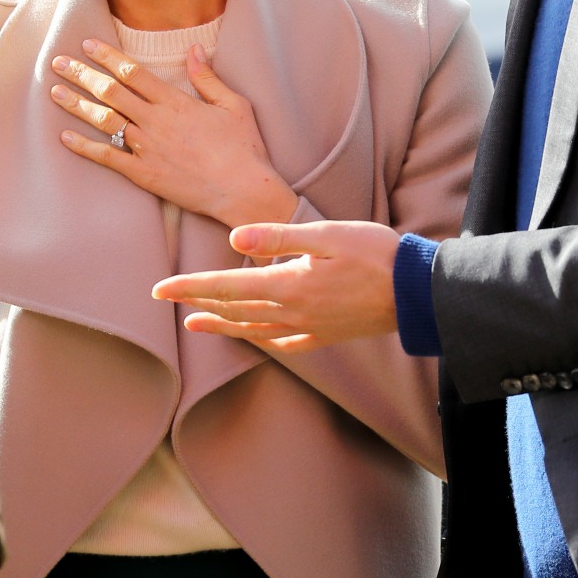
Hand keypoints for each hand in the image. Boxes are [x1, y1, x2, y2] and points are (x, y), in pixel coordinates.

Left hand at [50, 39, 297, 227]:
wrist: (243, 190)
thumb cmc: (243, 147)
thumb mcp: (233, 104)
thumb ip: (207, 76)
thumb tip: (193, 48)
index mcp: (175, 101)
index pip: (132, 72)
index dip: (107, 56)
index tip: (87, 44)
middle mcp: (155, 121)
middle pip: (110, 91)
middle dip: (81, 74)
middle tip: (58, 62)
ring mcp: (147, 148)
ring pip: (104, 120)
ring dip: (76, 104)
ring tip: (54, 91)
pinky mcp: (144, 174)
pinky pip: (108, 158)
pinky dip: (84, 147)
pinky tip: (65, 137)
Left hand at [152, 220, 400, 352]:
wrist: (418, 292)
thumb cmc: (377, 254)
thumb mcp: (328, 234)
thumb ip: (280, 236)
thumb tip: (235, 239)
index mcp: (289, 285)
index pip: (226, 286)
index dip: (190, 287)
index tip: (159, 289)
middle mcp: (293, 312)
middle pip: (235, 308)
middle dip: (198, 303)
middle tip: (167, 300)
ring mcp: (310, 328)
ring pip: (254, 329)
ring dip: (222, 325)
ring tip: (195, 324)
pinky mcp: (327, 334)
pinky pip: (286, 343)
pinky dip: (264, 341)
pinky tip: (258, 340)